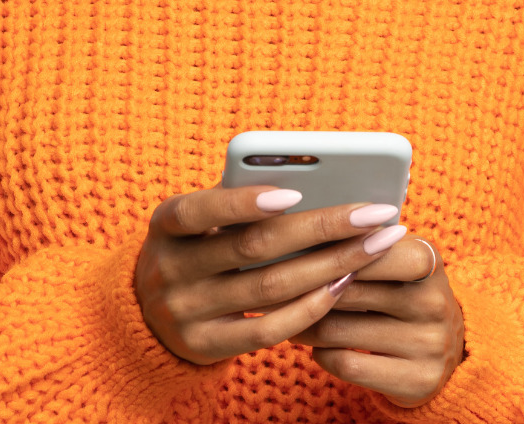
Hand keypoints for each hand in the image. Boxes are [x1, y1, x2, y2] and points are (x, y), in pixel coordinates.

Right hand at [133, 183, 405, 364]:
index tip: (296, 192)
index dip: (244, 202)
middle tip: (375, 214)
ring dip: (330, 265)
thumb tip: (317, 177)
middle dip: (322, 228)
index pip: (200, 209)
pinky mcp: (205, 346)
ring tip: (375, 247)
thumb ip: (241, 198)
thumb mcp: (202, 219)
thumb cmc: (198, 247)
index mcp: (167, 224)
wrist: (149, 313)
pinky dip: (309, 307)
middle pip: (253, 247)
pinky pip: (266, 331)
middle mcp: (170, 268)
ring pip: (269, 288)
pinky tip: (343, 285)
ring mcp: (184, 312)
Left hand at [288, 232, 465, 408]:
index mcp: (429, 259)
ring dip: (304, 325)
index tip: (296, 255)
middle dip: (304, 290)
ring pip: (338, 330)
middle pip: (346, 290)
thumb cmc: (404, 294)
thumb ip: (360, 245)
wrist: (448, 351)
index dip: (329, 254)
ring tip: (289, 319)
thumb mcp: (398, 262)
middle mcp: (434, 301)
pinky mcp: (418, 380)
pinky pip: (347, 364)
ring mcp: (429, 343)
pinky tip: (319, 347)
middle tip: (274, 288)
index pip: (371, 250)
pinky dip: (322, 355)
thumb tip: (299, 239)